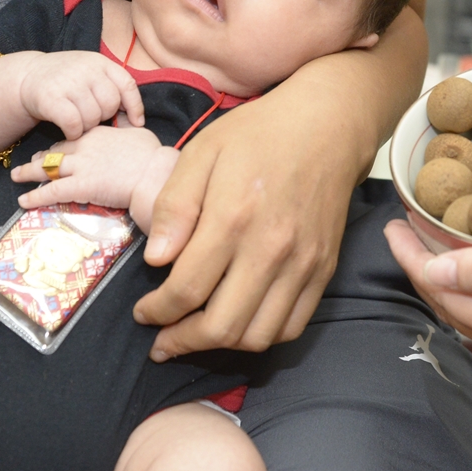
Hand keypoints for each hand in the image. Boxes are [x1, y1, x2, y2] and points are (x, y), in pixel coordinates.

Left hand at [10, 126, 166, 212]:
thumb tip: (129, 126)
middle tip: (30, 162)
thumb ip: (126, 131)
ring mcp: (80, 167)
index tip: (53, 149)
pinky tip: (24, 201)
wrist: (153, 174)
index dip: (60, 146)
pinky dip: (35, 197)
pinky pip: (51, 192)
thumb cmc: (152, 156)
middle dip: (40, 158)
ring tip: (16, 176)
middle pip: (55, 152)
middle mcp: (83, 147)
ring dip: (29, 173)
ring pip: (47, 169)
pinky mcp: (79, 186)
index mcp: (97, 134)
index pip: (71, 138)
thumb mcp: (138, 134)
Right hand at [18, 52, 144, 140]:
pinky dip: (74, 133)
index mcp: (100, 62)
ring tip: (78, 121)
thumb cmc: (67, 81)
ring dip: (87, 127)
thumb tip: (137, 121)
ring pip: (92, 117)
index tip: (136, 123)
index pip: (127, 85)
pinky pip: (74, 124)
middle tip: (90, 116)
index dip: (135, 107)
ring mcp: (68, 82)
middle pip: (110, 105)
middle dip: (103, 117)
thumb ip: (112, 88)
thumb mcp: (91, 73)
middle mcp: (86, 69)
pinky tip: (69, 130)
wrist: (28, 75)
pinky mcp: (51, 98)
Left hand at [131, 92, 355, 360]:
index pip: (185, 290)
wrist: (328, 124)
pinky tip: (238, 323)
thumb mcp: (202, 152)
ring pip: (258, 336)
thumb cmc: (258, 134)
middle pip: (221, 326)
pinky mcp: (324, 270)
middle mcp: (271, 250)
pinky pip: (292, 326)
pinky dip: (260, 337)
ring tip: (196, 334)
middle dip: (181, 340)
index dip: (156, 311)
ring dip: (220, 346)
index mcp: (233, 218)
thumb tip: (156, 261)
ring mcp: (303, 264)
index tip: (142, 312)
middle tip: (161, 339)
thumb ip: (175, 205)